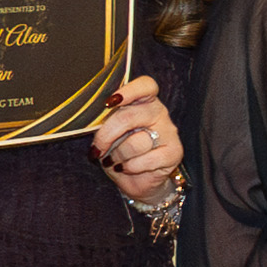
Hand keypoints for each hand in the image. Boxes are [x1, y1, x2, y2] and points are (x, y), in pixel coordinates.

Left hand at [89, 75, 183, 203]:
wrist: (137, 181)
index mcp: (144, 102)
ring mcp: (169, 132)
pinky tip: (125, 168)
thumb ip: (106, 122)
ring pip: (137, 141)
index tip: (109, 103)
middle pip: (130, 116)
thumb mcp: (109, 134)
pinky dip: (131, 167)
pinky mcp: (175, 152)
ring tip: (114, 161)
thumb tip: (91, 120)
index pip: (145, 85)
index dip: (128, 91)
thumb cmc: (120, 152)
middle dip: (107, 135)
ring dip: (118, 155)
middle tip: (97, 149)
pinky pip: (147, 159)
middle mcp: (159, 113)